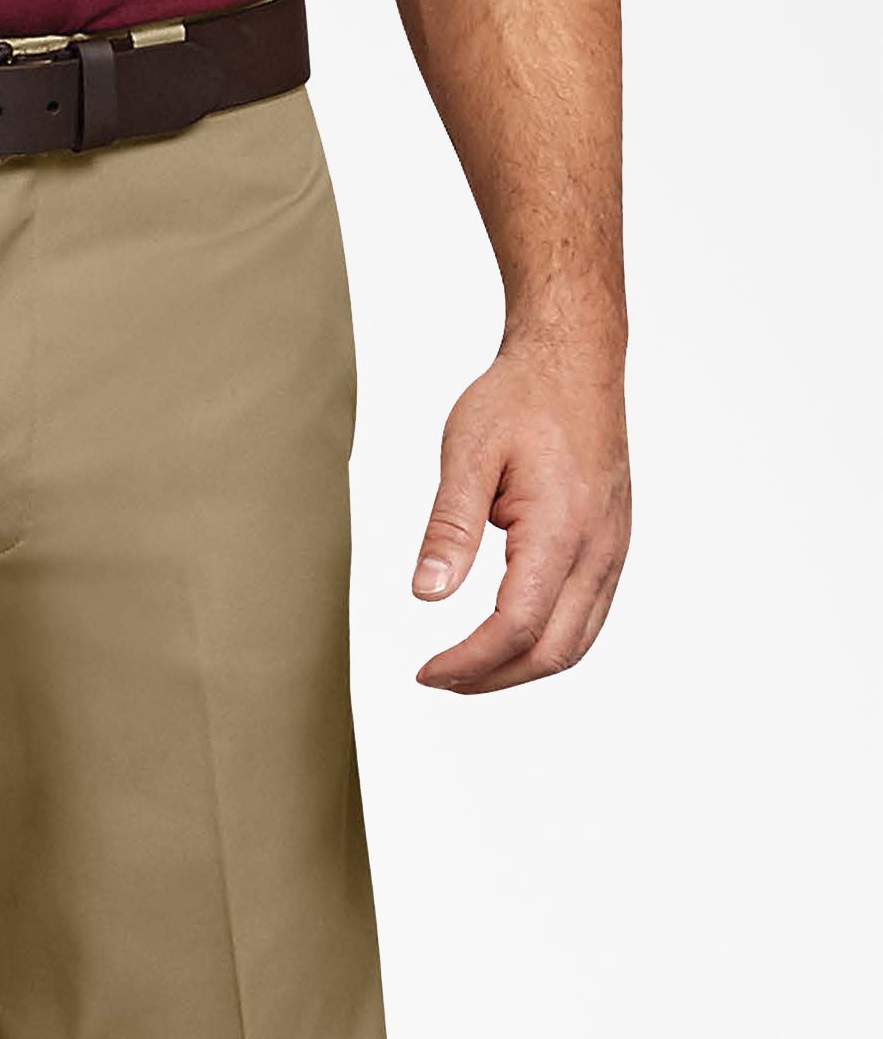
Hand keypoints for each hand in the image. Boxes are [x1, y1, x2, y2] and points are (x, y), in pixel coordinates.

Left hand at [411, 338, 631, 691]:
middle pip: (553, 651)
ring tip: (466, 670)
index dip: (469, 662)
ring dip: (520, 669)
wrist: (575, 359)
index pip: (517, 626)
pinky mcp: (612, 546)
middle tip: (438, 679)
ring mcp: (613, 549)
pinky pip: (586, 617)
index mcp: (561, 528)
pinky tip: (504, 640)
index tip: (425, 671)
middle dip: (491, 679)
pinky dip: (545, 644)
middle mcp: (599, 547)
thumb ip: (448, 529)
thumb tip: (427, 595)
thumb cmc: (521, 397)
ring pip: (576, 643)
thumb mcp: (466, 454)